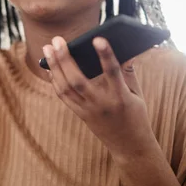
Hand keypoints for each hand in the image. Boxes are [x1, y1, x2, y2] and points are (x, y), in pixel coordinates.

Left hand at [43, 36, 158, 160]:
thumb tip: (125, 50)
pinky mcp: (81, 115)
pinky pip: (63, 97)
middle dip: (65, 58)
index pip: (112, 72)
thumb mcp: (137, 94)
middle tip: (57, 39)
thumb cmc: (136, 115)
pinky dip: (55, 81)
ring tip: (47, 48)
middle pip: (78, 80)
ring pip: (66, 88)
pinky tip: (50, 67)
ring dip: (55, 67)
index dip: (105, 55)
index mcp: (121, 97)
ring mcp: (88, 111)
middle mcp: (102, 104)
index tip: (97, 39)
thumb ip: (128, 72)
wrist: (129, 146)